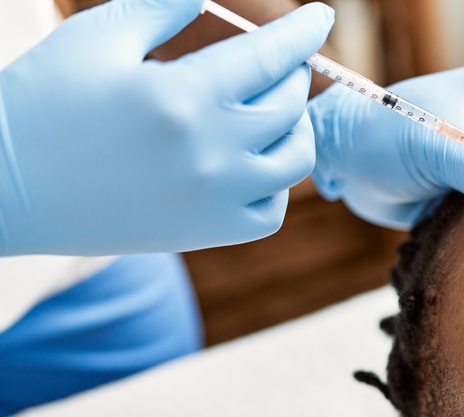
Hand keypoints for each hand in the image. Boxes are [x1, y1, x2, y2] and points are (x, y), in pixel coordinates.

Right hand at [0, 0, 334, 255]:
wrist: (8, 187)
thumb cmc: (43, 102)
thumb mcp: (99, 36)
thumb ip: (164, 8)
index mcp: (184, 96)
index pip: (268, 56)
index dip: (302, 31)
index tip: (320, 16)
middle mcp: (210, 152)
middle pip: (288, 106)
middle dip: (294, 73)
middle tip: (283, 60)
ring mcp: (213, 199)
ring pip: (293, 161)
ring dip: (295, 127)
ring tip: (275, 110)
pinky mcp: (206, 234)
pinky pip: (270, 211)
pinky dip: (275, 183)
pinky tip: (254, 162)